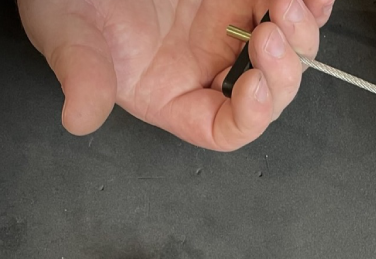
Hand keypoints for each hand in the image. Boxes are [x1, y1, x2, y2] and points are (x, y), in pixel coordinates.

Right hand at [18, 0, 335, 150]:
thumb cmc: (67, 1)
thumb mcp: (66, 36)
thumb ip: (82, 78)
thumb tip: (80, 119)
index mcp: (171, 94)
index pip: (223, 129)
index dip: (248, 118)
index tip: (254, 86)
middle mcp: (206, 67)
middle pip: (269, 90)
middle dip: (283, 68)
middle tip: (273, 32)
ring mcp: (227, 29)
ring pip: (287, 49)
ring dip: (301, 33)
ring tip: (287, 2)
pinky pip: (286, 6)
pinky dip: (309, 5)